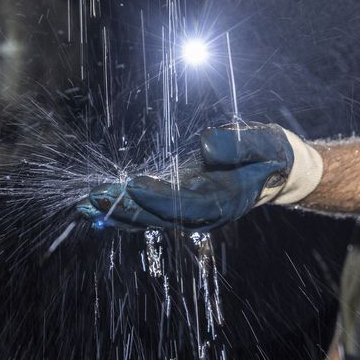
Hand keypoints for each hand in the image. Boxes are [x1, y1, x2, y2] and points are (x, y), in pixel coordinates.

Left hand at [76, 124, 321, 231]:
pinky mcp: (177, 202)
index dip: (157, 197)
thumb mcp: (262, 143)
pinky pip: (147, 209)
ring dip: (116, 211)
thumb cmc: (269, 152)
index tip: (132, 184)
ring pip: (148, 216)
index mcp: (223, 201)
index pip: (185, 204)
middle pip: (158, 216)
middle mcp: (202, 213)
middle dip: (125, 208)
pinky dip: (122, 206)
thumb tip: (206, 146)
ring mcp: (187, 210)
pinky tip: (96, 203)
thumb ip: (238, 146)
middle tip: (94, 198)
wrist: (275, 167)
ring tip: (85, 204)